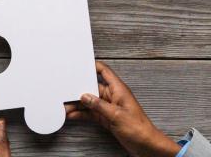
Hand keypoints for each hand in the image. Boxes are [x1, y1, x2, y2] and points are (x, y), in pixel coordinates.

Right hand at [65, 62, 179, 156]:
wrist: (144, 144)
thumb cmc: (138, 128)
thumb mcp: (116, 114)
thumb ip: (99, 105)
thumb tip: (85, 97)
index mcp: (119, 90)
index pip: (105, 72)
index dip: (93, 66)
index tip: (81, 65)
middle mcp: (113, 97)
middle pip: (93, 88)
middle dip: (80, 90)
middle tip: (67, 92)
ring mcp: (109, 108)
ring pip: (90, 102)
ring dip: (79, 104)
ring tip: (66, 106)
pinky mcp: (107, 118)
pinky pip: (91, 113)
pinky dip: (82, 114)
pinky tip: (73, 114)